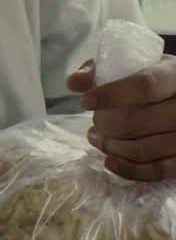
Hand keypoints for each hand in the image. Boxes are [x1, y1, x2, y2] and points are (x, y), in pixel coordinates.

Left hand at [68, 56, 175, 181]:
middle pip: (139, 120)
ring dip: (112, 147)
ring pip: (145, 148)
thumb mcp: (131, 69)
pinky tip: (110, 161)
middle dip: (106, 125)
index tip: (85, 102)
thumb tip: (72, 83)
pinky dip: (130, 170)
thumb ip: (100, 72)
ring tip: (96, 139)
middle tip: (94, 125)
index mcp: (173, 76)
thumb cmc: (151, 84)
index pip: (145, 86)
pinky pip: (159, 170)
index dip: (110, 95)